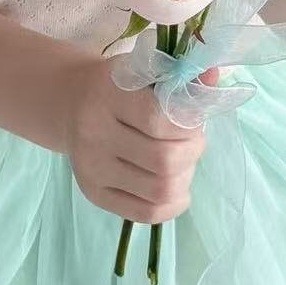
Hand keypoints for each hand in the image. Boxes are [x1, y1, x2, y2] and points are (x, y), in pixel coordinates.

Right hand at [55, 53, 206, 223]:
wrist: (71, 102)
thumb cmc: (118, 86)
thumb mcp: (146, 70)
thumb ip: (181, 76)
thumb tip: (213, 75)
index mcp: (108, 96)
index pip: (160, 121)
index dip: (189, 125)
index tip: (193, 119)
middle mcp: (93, 134)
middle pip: (165, 161)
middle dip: (192, 152)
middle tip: (191, 140)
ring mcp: (91, 168)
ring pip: (161, 190)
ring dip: (184, 177)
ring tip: (181, 161)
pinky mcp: (93, 193)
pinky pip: (147, 213)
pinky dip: (172, 204)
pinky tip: (175, 186)